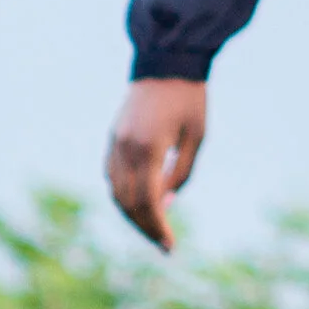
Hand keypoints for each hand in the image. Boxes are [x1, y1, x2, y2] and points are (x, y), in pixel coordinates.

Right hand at [106, 78, 207, 252]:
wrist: (166, 62)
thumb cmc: (189, 100)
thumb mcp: (196, 137)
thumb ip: (181, 174)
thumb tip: (164, 205)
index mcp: (149, 149)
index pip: (147, 201)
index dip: (157, 228)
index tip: (169, 247)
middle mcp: (125, 149)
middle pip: (127, 203)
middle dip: (145, 227)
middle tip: (163, 244)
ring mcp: (114, 143)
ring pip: (115, 192)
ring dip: (132, 214)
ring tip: (153, 228)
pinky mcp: (112, 138)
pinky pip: (111, 176)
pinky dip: (122, 195)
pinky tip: (139, 204)